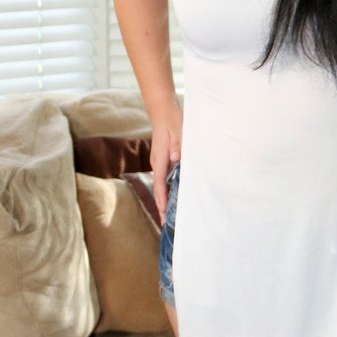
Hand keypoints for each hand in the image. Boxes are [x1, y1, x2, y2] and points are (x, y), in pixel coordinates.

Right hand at [150, 103, 182, 219]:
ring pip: (162, 185)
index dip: (162, 199)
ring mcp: (159, 163)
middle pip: (159, 189)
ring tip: (170, 217)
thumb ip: (177, 145)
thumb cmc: (172, 122)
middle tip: (166, 225)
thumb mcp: (178, 131)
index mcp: (160, 159)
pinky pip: (165, 180)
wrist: (163, 112)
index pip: (160, 183)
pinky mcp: (163, 161)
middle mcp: (157, 164)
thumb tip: (175, 157)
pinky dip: (169, 191)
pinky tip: (175, 197)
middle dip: (162, 207)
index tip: (164, 212)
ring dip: (165, 200)